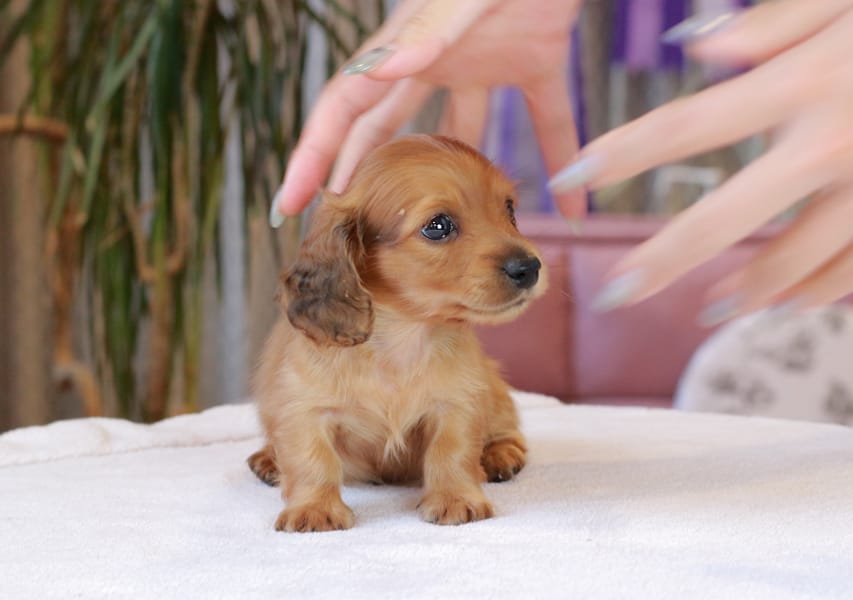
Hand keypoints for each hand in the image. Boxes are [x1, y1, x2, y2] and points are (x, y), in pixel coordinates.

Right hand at [271, 0, 585, 225]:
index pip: (346, 105)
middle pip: (383, 129)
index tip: (287, 202)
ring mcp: (483, 65)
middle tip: (334, 225)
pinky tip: (569, 213)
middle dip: (354, 176)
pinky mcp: (534, 63)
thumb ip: (426, 28)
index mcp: (408, 44)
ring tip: (428, 226)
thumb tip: (374, 72)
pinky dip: (557, 163)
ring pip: (455, 136)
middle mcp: (437, 61)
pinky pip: (544, 123)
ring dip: (443, 181)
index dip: (313, 155)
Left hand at [551, 0, 852, 324]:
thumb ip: (775, 21)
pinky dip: (816, 290)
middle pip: (724, 217)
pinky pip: (852, 271)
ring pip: (794, 262)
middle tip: (610, 296)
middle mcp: (831, 142)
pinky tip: (786, 301)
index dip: (622, 153)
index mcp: (805, 81)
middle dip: (659, 261)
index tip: (569, 176)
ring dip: (743, 292)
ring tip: (705, 310)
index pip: (688, 124)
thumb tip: (694, 49)